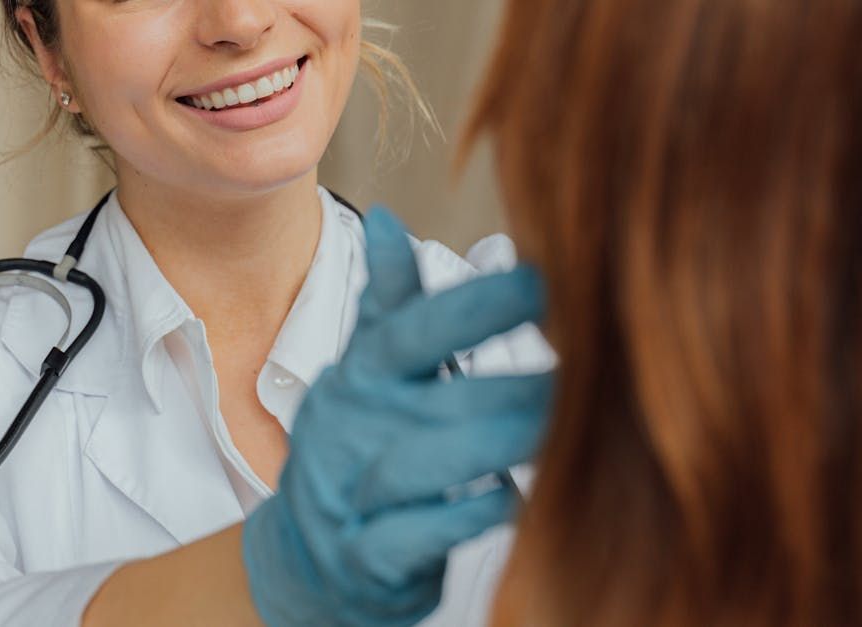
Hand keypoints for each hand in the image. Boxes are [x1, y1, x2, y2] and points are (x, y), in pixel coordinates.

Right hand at [242, 209, 551, 625]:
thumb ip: (388, 304)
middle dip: (512, 386)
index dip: (472, 306)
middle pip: (432, 399)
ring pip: (419, 466)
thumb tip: (387, 219)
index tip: (542, 281)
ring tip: (558, 430)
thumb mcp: (363, 374)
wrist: (309, 558)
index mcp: (360, 380)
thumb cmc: (357, 451)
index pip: (408, 333)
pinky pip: (413, 537)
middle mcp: (352, 432)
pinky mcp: (365, 559)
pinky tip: (510, 498)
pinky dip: (462, 518)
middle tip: (587, 372)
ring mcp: (352, 497)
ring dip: (493, 445)